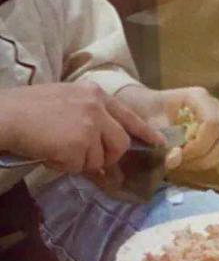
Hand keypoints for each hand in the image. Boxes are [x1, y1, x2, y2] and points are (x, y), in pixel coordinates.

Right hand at [0, 82, 162, 175]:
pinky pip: (79, 166)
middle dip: (107, 157)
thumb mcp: (66, 101)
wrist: (5, 116)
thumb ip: (89, 116)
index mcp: (95, 93)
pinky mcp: (79, 144)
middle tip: (86, 159)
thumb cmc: (27, 109)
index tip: (160, 143)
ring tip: (56, 149)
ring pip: (99, 158)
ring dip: (79, 161)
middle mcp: (98, 106)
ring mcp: (90, 125)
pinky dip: (64, 166)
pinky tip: (49, 153)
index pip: (129, 115)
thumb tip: (100, 145)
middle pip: (120, 142)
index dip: (145, 132)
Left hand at [117, 85, 218, 170]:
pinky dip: (203, 161)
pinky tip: (185, 160)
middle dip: (204, 156)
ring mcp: (218, 118)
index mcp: (198, 97)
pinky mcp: (215, 131)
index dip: (198, 145)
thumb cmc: (144, 110)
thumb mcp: (148, 124)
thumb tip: (175, 159)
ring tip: (181, 162)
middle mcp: (213, 106)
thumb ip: (162, 141)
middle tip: (180, 162)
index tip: (177, 155)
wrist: (143, 107)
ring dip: (204, 161)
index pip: (212, 124)